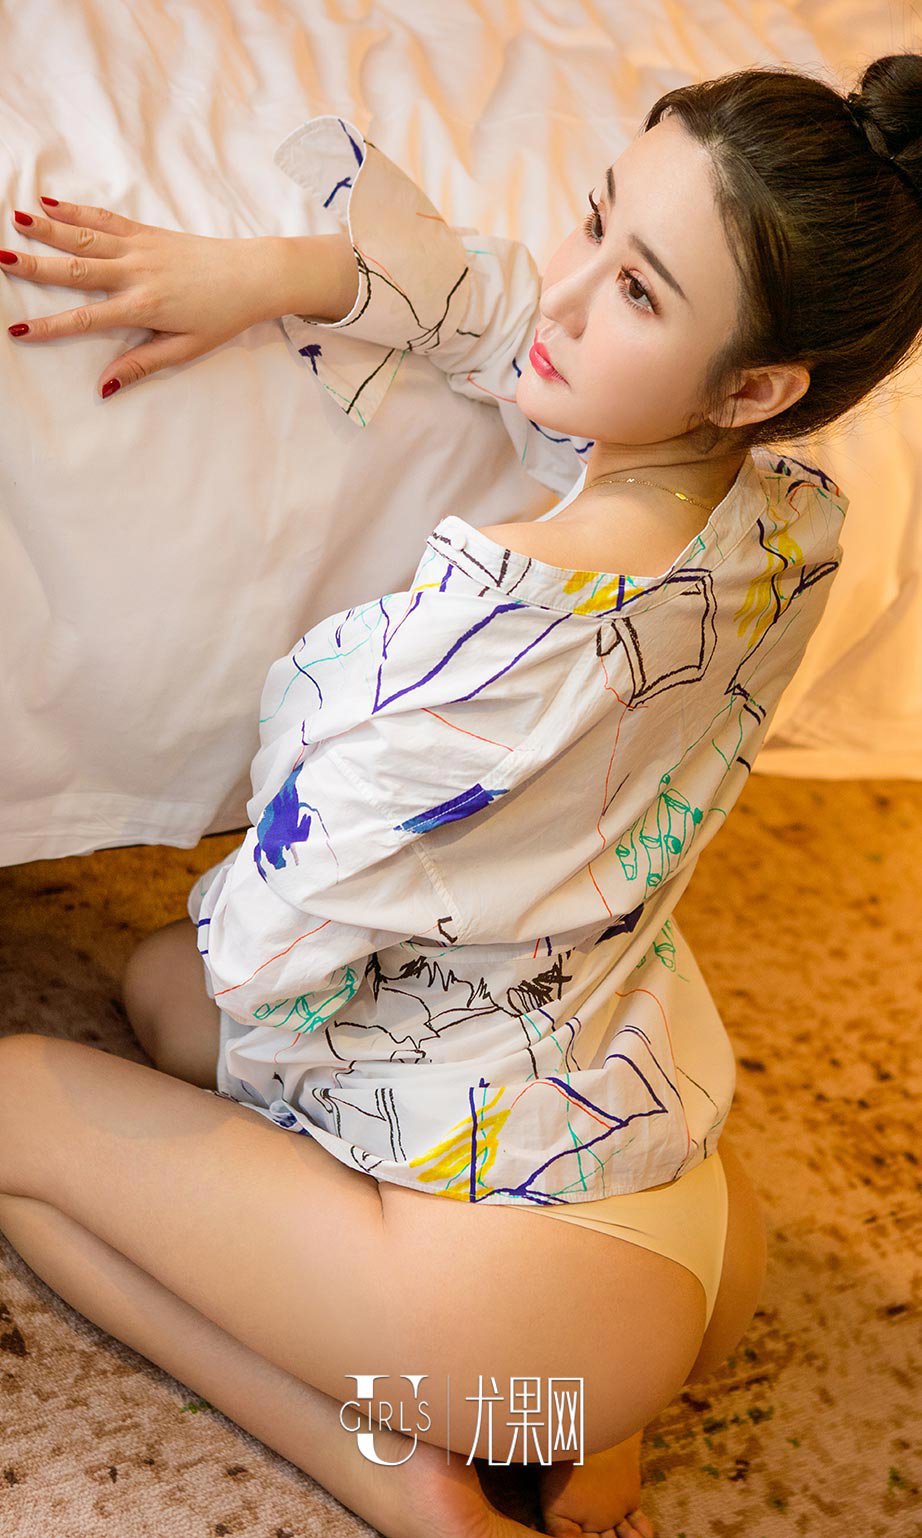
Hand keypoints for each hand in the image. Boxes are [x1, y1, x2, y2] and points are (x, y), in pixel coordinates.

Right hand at [3, 200, 279, 397]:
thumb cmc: (222, 316)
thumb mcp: (185, 349)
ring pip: (85, 235)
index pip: (87, 319)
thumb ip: (142, 364)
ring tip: (15, 219)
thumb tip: (105, 385)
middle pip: (76, 268)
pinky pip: (105, 218)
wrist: (252, 275)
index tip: (19, 330)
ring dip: (48, 228)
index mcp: (143, 307)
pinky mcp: (147, 232)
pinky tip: (50, 201)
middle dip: (36, 266)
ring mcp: (140, 248)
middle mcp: (136, 273)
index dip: (51, 327)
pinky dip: (76, 209)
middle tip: (0, 259)